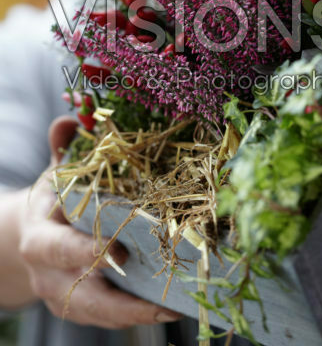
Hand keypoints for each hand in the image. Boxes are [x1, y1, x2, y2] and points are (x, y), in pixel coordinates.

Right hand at [19, 116, 180, 328]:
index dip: (86, 250)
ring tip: (173, 307)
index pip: (59, 247)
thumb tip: (71, 119)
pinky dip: (136, 315)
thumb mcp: (55, 173)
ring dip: (135, 314)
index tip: (117, 249)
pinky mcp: (82, 308)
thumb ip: (64, 148)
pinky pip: (108, 318)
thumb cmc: (52, 200)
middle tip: (158, 298)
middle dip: (117, 299)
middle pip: (80, 294)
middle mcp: (50, 274)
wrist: (31, 238)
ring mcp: (66, 296)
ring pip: (98, 314)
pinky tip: (170, 307)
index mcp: (40, 237)